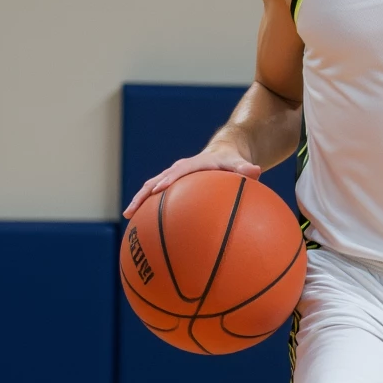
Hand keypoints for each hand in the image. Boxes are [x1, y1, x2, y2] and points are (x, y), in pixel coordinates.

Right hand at [123, 146, 260, 218]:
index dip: (168, 180)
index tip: (159, 190)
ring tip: (128, 218)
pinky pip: (156, 198)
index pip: (177, 172)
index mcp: (192, 165)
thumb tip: (255, 171)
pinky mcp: (171, 187)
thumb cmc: (231, 162)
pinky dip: (148, 209)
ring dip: (139, 202)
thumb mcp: (239, 163)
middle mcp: (177, 171)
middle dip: (142, 196)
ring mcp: (171, 178)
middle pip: (155, 182)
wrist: (222, 154)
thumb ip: (245, 168)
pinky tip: (143, 228)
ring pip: (150, 189)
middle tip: (131, 211)